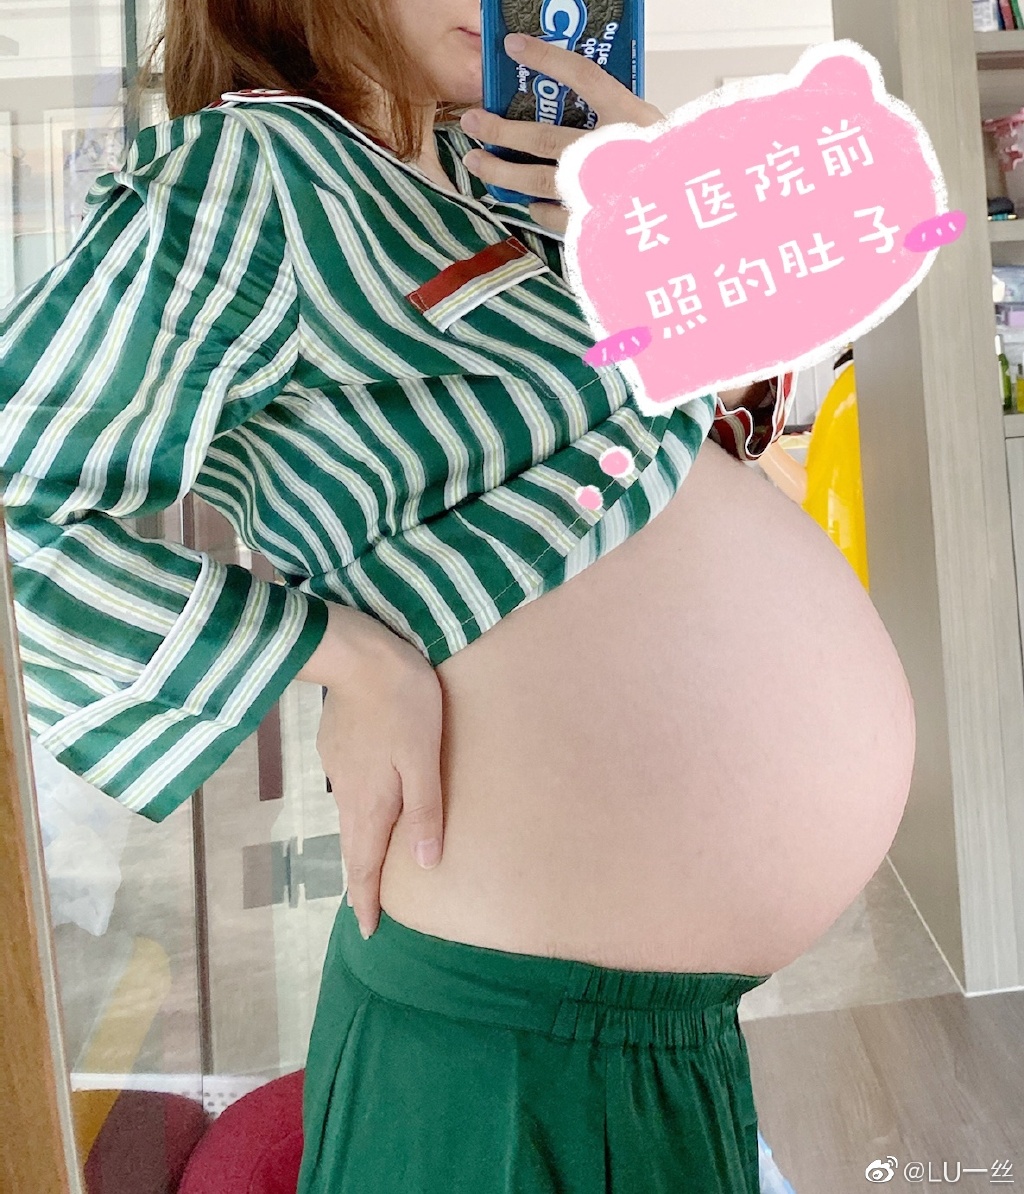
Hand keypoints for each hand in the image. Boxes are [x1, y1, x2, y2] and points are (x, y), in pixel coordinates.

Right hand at [316, 610, 444, 938]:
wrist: (358, 655)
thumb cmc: (403, 704)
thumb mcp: (424, 758)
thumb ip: (425, 810)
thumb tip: (426, 865)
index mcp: (371, 803)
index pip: (365, 865)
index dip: (367, 900)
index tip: (368, 930)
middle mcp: (348, 793)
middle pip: (353, 846)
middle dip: (361, 879)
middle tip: (366, 906)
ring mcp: (338, 767)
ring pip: (349, 817)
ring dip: (359, 844)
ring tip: (369, 860)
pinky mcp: (335, 744)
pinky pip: (347, 789)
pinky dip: (358, 808)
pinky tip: (367, 801)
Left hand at [460, 32, 663, 235]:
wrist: (693, 215)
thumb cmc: (675, 169)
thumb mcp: (653, 129)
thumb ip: (619, 117)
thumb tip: (579, 105)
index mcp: (631, 119)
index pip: (583, 76)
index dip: (546, 58)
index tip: (515, 46)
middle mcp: (610, 153)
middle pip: (542, 137)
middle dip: (501, 129)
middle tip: (473, 121)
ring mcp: (599, 191)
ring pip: (537, 180)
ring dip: (501, 170)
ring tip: (476, 162)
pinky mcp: (594, 223)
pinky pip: (554, 216)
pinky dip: (538, 208)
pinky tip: (529, 203)